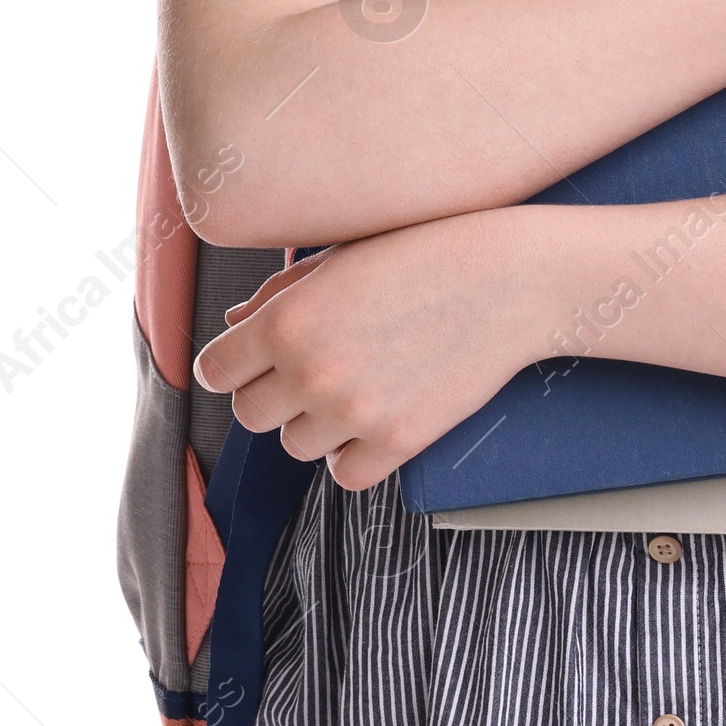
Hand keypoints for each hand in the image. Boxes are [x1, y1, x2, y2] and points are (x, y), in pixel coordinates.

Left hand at [193, 207, 552, 491]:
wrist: (510, 278)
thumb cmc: (426, 251)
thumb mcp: (342, 257)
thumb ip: (278, 295)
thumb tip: (233, 327)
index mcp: (287, 319)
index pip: (215, 370)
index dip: (235, 362)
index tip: (259, 355)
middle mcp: (310, 371)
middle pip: (250, 414)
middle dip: (273, 392)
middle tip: (314, 365)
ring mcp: (354, 412)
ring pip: (296, 445)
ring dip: (316, 421)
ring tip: (357, 382)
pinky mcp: (398, 442)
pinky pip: (344, 473)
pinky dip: (354, 452)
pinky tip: (376, 415)